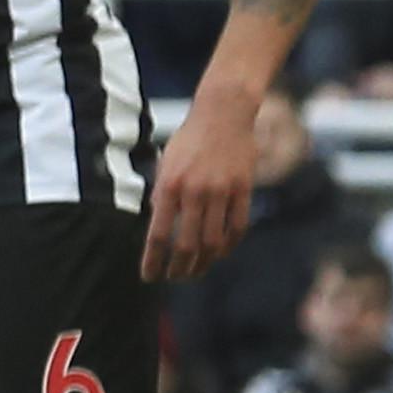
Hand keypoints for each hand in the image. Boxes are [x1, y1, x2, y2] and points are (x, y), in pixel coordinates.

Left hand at [141, 85, 261, 281]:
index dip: (153, 260)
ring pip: (212, 241)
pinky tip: (218, 254)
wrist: (222, 114)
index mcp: (169, 186)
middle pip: (186, 245)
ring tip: (194, 272)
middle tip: (173, 278)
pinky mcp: (244, 190)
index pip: (158, 235)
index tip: (148, 276)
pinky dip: (227, 246)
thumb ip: (162, 196)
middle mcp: (194, 192)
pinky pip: (237, 227)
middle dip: (178, 268)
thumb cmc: (188, 141)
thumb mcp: (165, 165)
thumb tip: (158, 229)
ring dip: (202, 262)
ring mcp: (221, 192)